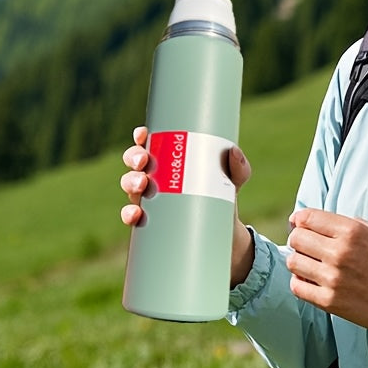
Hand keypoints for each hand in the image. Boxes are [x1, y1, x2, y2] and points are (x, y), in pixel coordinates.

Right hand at [119, 125, 254, 285]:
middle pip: (135, 160)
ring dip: (130, 182)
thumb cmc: (223, 195)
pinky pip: (132, 215)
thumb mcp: (234, 179)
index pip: (150, 142)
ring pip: (130, 184)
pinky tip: (135, 214)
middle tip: (144, 162)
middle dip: (134, 158)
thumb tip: (234, 152)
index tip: (142, 134)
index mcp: (171, 158)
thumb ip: (238, 167)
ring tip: (141, 186)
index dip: (141, 136)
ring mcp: (150, 197)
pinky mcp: (149, 220)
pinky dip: (129, 214)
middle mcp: (156, 175)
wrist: (224, 233)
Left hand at [286, 208, 367, 339]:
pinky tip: (312, 282)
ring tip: (311, 265)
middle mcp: (340, 252)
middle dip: (299, 239)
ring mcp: (333, 278)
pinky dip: (300, 283)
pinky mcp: (330, 302)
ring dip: (299, 261)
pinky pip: (297, 287)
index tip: (299, 224)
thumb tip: (319, 221)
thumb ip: (350, 223)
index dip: (299, 220)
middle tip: (308, 247)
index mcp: (352, 231)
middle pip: (296, 238)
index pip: (307, 217)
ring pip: (293, 262)